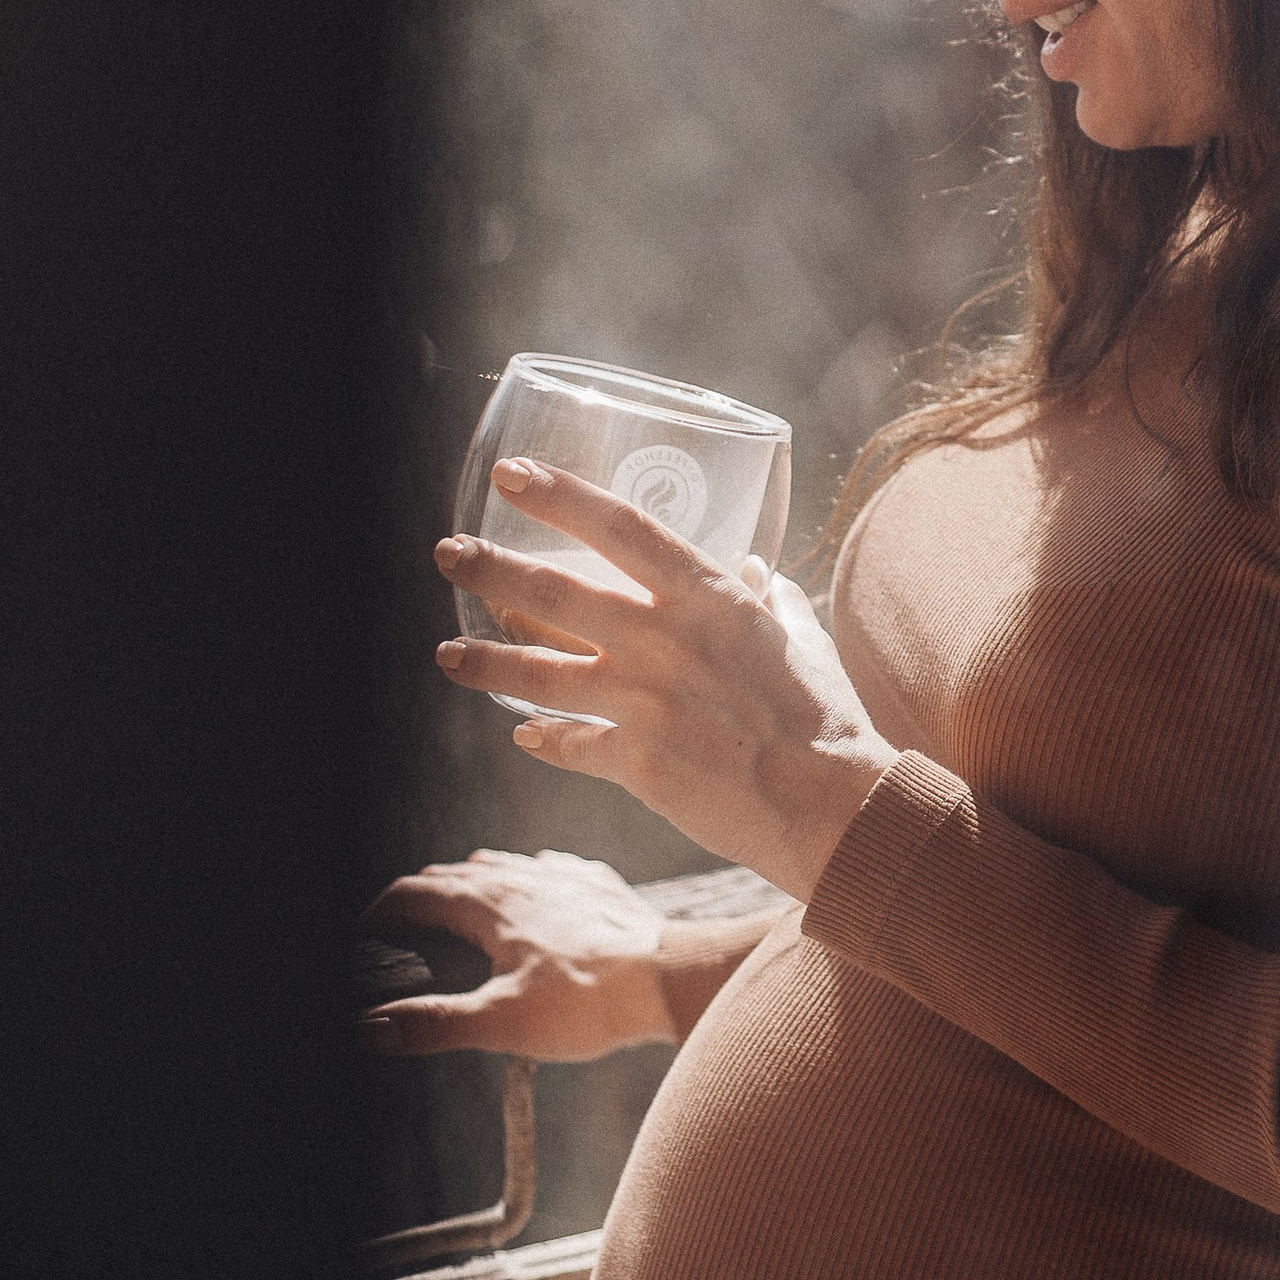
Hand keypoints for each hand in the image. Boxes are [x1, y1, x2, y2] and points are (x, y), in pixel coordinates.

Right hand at [359, 847, 682, 1058]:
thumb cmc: (588, 1003)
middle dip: (422, 899)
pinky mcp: (598, 884)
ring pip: (502, 865)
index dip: (381, 913)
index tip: (364, 936)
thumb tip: (367, 1027)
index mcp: (490, 903)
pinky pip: (550, 868)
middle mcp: (523, 876)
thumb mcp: (501, 1023)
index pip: (416, 891)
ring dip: (471, 884)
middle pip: (455, 874)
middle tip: (404, 931)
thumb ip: (433, 1023)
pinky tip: (535, 896)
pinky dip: (526, 880)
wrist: (669, 979)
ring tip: (460, 911)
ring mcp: (564, 875)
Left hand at [434, 464, 896, 903]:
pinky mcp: (636, 763)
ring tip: (447, 654)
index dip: (560, 495)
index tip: (512, 474)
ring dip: (487, 661)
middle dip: (493, 570)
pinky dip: (545, 739)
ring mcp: (644, 703)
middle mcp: (666, 642)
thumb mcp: (800, 637)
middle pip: (556, 593)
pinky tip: (523, 734)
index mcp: (709, 598)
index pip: (620, 527)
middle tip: (448, 553)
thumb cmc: (825, 716)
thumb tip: (752, 570)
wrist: (832, 805)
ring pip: (541, 674)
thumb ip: (767, 599)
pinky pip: (571, 744)